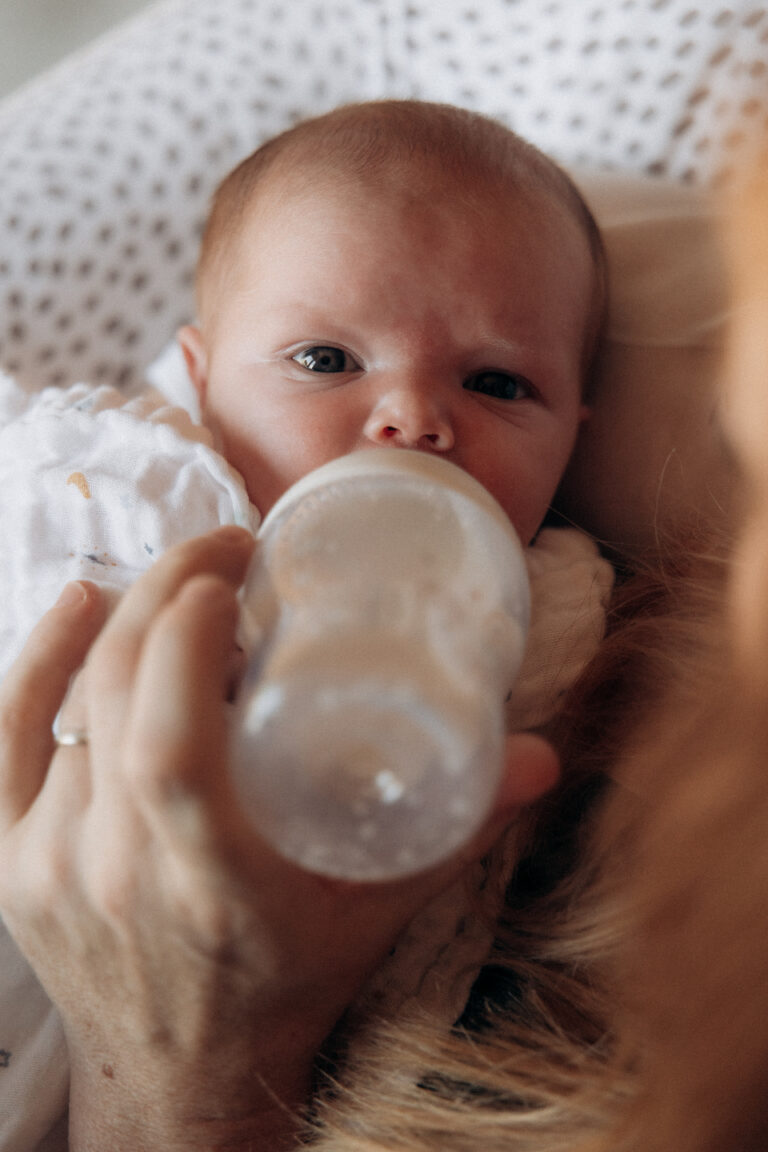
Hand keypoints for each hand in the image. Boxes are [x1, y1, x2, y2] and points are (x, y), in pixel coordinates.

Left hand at [0, 527, 556, 1150]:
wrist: (186, 1075)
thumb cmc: (291, 984)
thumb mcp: (382, 909)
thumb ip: (462, 828)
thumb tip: (542, 755)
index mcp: (214, 886)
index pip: (169, 752)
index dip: (184, 643)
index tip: (232, 574)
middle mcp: (119, 873)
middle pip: (119, 701)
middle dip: (168, 595)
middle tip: (226, 550)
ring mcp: (51, 866)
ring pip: (67, 708)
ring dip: (121, 618)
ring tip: (183, 574)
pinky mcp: (11, 861)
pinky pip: (5, 741)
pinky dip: (37, 659)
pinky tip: (78, 603)